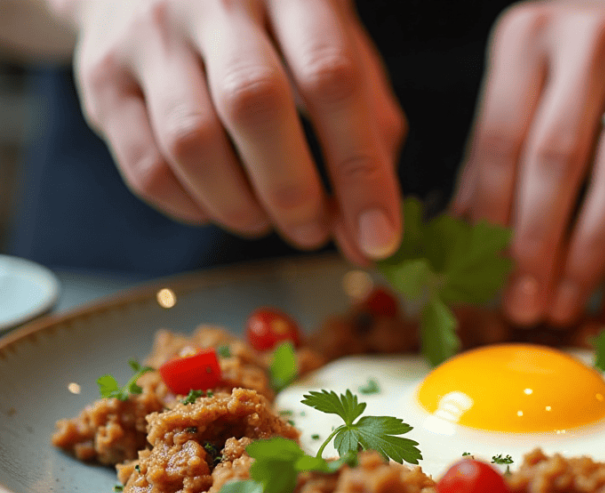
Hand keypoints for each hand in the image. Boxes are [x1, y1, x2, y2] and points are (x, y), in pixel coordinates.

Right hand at [59, 0, 404, 263]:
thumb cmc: (270, 27)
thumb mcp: (336, 49)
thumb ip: (367, 132)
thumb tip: (371, 234)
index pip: (332, 79)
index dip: (360, 170)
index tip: (377, 235)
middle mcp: (216, 0)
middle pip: (254, 107)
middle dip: (294, 192)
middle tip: (312, 229)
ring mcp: (151, 35)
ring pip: (193, 144)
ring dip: (241, 207)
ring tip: (266, 217)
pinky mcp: (105, 77)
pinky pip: (148, 167)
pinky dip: (193, 207)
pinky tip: (218, 201)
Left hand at [452, 0, 604, 325]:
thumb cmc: (587, 54)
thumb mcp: (529, 76)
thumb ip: (496, 147)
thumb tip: (464, 233)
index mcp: (529, 36)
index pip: (499, 139)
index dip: (491, 218)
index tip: (485, 276)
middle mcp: (592, 42)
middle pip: (556, 160)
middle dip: (536, 245)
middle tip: (524, 305)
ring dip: (588, 253)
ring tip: (564, 300)